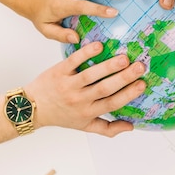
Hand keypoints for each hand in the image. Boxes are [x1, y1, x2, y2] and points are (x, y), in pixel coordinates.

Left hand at [26, 41, 146, 136]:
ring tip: (124, 58)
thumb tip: (131, 127)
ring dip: (108, 66)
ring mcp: (68, 85)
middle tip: (139, 67)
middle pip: (105, 89)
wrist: (32, 107)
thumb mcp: (84, 126)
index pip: (112, 103)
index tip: (142, 84)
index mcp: (88, 112)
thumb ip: (108, 128)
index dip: (128, 95)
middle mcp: (79, 100)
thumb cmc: (62, 116)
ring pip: (91, 75)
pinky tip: (99, 45)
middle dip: (124, 78)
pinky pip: (73, 61)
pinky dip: (85, 53)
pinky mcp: (59, 71)